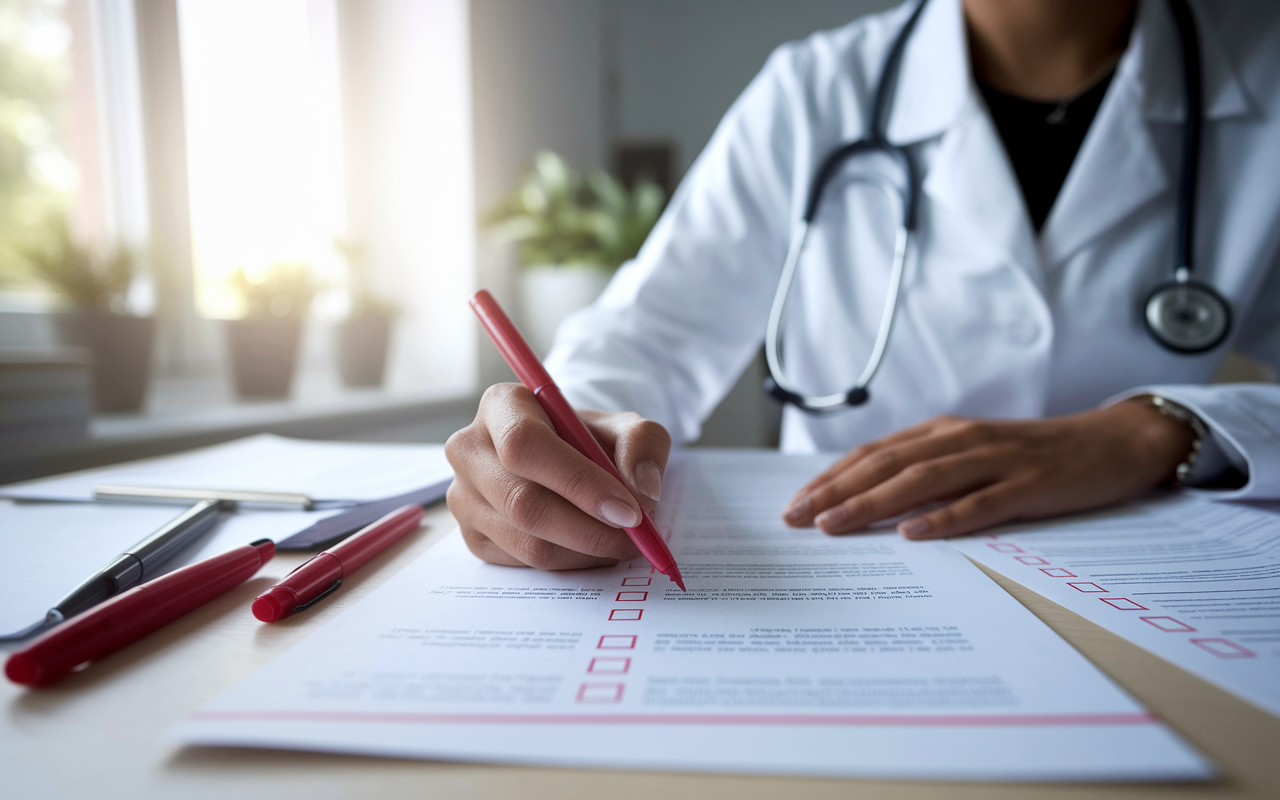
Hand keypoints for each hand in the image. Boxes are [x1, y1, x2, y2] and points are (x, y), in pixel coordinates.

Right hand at [445, 383, 671, 568]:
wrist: (567, 459)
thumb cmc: (592, 439)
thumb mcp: (627, 427)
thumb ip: (643, 446)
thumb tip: (642, 491)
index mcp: (502, 405)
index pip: (525, 445)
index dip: (578, 482)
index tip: (629, 511)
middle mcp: (470, 449)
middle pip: (522, 502)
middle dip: (589, 530)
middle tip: (635, 538)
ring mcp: (463, 496)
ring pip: (526, 541)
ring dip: (585, 551)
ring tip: (620, 541)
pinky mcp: (472, 536)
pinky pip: (523, 563)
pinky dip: (569, 562)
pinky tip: (591, 546)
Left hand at [782, 400, 1195, 538]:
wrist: (1111, 443)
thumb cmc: (1033, 456)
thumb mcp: (972, 454)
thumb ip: (928, 472)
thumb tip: (869, 500)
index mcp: (942, 433)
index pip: (874, 454)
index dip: (832, 478)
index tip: (795, 505)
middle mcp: (961, 440)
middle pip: (887, 465)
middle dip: (837, 491)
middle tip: (797, 519)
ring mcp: (995, 461)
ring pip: (922, 481)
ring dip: (874, 503)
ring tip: (836, 525)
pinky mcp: (1028, 484)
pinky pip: (979, 503)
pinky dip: (943, 518)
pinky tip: (913, 534)